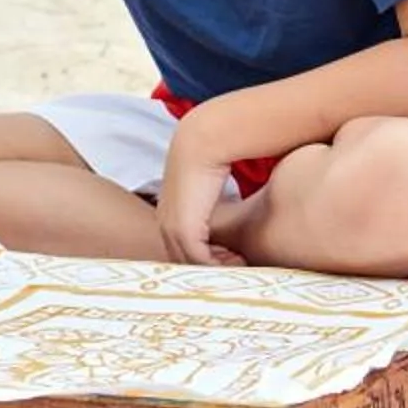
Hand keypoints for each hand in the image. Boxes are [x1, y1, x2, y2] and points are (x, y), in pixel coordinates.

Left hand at [154, 121, 234, 266]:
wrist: (204, 140)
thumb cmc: (210, 155)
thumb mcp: (207, 180)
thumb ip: (212, 195)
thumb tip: (226, 197)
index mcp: (169, 212)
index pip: (185, 245)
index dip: (209, 254)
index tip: (234, 254)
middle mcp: (164, 223)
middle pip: (187, 258)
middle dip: (213, 265)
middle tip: (239, 265)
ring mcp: (171, 229)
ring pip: (193, 262)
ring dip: (218, 267)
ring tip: (242, 263)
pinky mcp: (184, 230)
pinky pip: (200, 260)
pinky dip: (218, 265)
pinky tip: (239, 260)